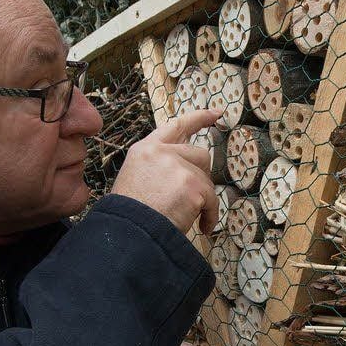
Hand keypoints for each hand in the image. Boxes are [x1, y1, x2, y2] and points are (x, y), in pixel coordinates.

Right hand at [112, 109, 220, 234]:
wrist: (129, 233)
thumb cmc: (129, 215)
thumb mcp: (135, 179)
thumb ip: (157, 167)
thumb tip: (181, 173)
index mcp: (146, 149)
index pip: (176, 126)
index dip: (199, 118)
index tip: (216, 113)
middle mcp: (162, 152)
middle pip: (199, 154)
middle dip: (202, 175)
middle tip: (197, 195)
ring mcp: (178, 166)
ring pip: (206, 178)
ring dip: (202, 197)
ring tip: (190, 216)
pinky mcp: (193, 184)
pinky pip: (211, 200)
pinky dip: (209, 215)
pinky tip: (202, 227)